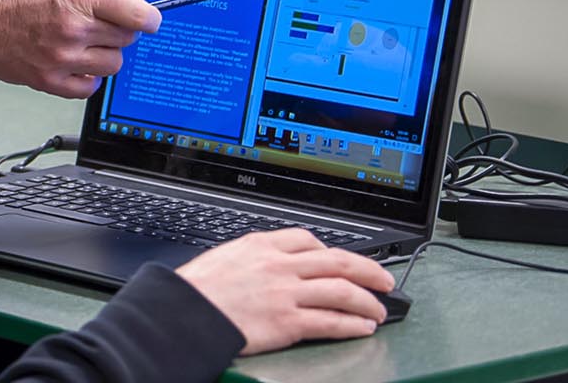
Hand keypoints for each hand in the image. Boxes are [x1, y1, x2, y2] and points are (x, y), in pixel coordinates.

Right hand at [0, 0, 159, 96]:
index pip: (137, 15)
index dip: (150, 18)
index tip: (150, 20)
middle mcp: (73, 28)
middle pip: (127, 39)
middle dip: (121, 30)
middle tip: (102, 24)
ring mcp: (62, 57)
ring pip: (112, 64)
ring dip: (106, 53)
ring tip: (86, 43)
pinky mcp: (48, 80)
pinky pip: (89, 88)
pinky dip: (89, 78)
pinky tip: (79, 63)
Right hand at [175, 228, 394, 354]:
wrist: (183, 313)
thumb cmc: (195, 290)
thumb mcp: (224, 258)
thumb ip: (251, 258)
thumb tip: (266, 265)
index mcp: (261, 246)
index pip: (307, 239)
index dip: (331, 250)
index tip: (340, 260)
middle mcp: (278, 265)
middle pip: (337, 261)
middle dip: (368, 270)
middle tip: (384, 279)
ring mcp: (285, 293)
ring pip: (341, 291)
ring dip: (367, 301)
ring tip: (379, 309)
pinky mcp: (287, 322)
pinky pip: (330, 321)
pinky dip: (352, 325)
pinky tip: (362, 328)